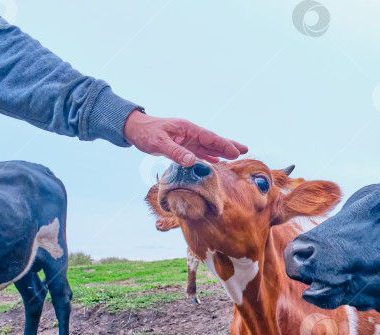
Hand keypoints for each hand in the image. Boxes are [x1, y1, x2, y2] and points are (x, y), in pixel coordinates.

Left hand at [123, 110, 246, 165]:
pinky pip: (199, 151)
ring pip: (208, 146)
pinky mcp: (182, 146)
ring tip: (236, 155)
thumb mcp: (159, 143)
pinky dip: (209, 156)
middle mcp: (190, 133)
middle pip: (213, 140)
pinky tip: (216, 161)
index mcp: (187, 129)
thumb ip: (176, 152)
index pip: (209, 137)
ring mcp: (187, 140)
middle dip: (228, 145)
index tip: (236, 151)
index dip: (223, 145)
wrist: (134, 129)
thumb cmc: (145, 133)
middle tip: (245, 149)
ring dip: (221, 151)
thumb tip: (192, 161)